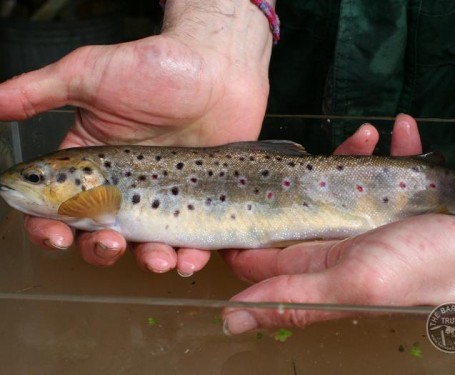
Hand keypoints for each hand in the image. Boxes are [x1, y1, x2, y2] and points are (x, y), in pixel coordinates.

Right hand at [0, 0, 272, 274]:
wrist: (220, 69)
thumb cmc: (156, 67)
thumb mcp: (92, 74)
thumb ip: (41, 91)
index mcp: (92, 164)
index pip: (59, 204)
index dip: (49, 225)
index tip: (54, 233)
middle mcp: (125, 186)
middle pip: (101, 234)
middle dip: (100, 248)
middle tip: (110, 243)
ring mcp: (165, 197)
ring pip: (146, 245)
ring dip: (147, 260)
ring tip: (159, 258)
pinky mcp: (199, 203)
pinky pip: (191, 241)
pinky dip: (189, 257)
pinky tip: (189, 258)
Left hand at [222, 114, 454, 333]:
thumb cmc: (422, 269)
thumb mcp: (353, 283)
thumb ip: (293, 298)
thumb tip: (229, 321)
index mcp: (316, 265)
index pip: (260, 250)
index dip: (242, 224)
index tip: (232, 190)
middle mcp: (333, 244)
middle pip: (294, 206)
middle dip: (294, 179)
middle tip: (310, 150)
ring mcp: (362, 220)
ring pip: (335, 183)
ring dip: (349, 155)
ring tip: (367, 134)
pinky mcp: (393, 202)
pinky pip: (383, 169)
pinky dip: (390, 151)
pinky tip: (402, 131)